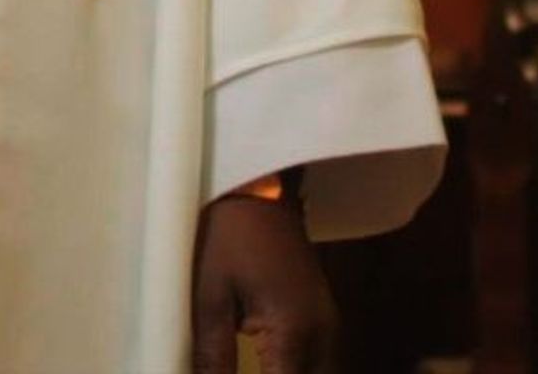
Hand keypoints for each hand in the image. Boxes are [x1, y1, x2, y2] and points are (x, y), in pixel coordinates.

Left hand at [191, 193, 336, 373]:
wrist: (256, 182)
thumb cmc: (227, 232)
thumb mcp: (208, 295)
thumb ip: (212, 356)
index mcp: (295, 334)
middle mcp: (324, 337)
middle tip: (230, 370)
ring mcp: (329, 327)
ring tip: (244, 365)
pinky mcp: (323, 316)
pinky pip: (316, 363)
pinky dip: (293, 370)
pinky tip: (268, 366)